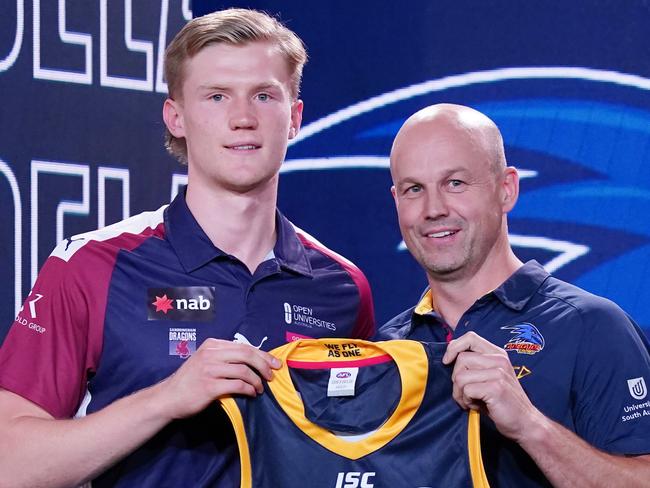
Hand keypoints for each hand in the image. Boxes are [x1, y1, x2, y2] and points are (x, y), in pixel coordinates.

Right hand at [155, 338, 280, 419]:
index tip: (275, 362)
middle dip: (264, 364)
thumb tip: (254, 360)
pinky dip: (248, 389)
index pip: (244, 346)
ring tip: (260, 388)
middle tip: (272, 375)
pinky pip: (237, 385)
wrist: (168, 398)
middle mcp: (211, 354)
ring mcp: (209, 369)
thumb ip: (224, 357)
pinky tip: (251, 393)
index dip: (262, 354)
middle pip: (247, 354)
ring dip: (257, 380)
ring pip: (244, 370)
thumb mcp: (205, 360)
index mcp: (212, 345)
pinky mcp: (209, 386)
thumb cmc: (190, 381)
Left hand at [442, 331, 541, 441]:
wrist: (525, 423)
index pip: (470, 337)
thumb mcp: (490, 377)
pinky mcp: (496, 388)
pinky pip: (466, 390)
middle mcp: (499, 360)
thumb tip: (448, 358)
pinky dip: (466, 401)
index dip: (453, 347)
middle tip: (465, 393)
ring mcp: (498, 373)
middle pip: (461, 359)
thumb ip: (474, 365)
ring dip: (460, 393)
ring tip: (471, 401)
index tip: (447, 361)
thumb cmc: (502, 402)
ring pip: (460, 376)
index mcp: (498, 354)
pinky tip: (477, 407)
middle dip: (456, 379)